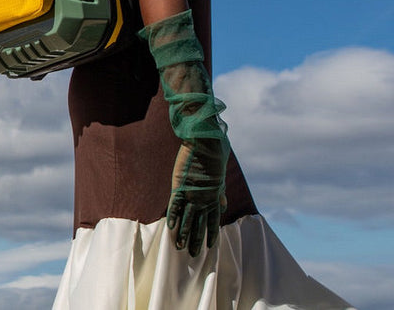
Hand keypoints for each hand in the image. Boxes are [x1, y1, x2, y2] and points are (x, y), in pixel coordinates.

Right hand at [167, 135, 227, 256]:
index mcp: (215, 195)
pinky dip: (173, 217)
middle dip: (196, 240)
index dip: (211, 234)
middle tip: (193, 254)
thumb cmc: (215, 153)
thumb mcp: (222, 175)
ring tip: (180, 248)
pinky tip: (170, 229)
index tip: (210, 247)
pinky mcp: (180, 186)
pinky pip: (175, 205)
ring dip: (183, 234)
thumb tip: (224, 205)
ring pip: (187, 219)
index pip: (213, 220)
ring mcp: (192, 193)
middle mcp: (204, 198)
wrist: (206, 139)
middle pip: (200, 224)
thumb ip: (221, 192)